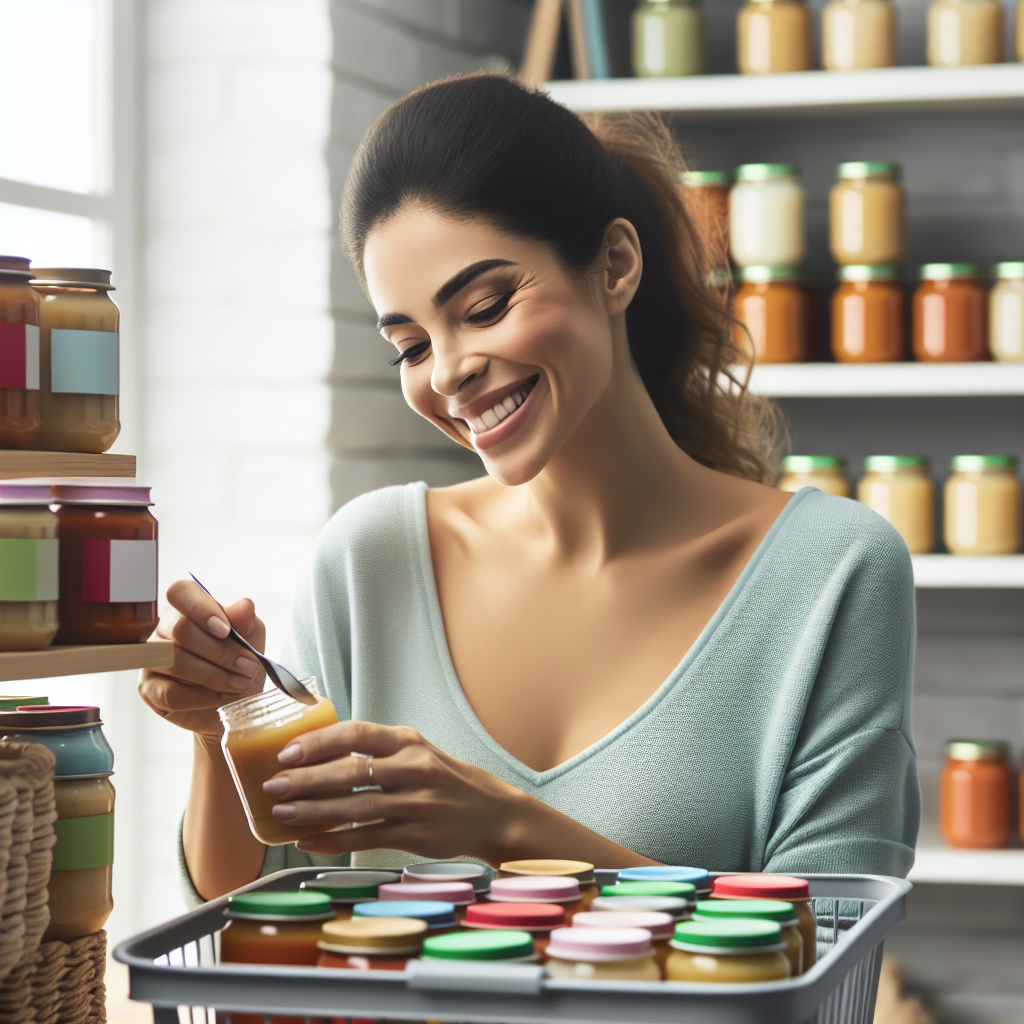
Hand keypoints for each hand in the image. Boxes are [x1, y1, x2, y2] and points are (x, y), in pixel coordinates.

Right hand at [139, 579, 266, 739]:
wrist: (235, 703)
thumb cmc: (240, 664)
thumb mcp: (252, 640)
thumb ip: (247, 622)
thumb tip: (245, 606)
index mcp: (187, 608)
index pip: (180, 592)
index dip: (201, 609)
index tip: (226, 630)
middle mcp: (163, 629)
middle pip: (180, 629)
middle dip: (220, 651)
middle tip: (247, 666)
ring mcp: (151, 658)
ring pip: (175, 661)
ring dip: (215, 675)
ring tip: (239, 683)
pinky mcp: (148, 688)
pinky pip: (170, 693)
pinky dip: (202, 697)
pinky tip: (219, 697)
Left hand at [260, 721, 531, 864]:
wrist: (489, 811)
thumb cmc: (440, 777)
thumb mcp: (415, 751)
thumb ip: (376, 750)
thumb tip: (315, 754)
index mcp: (408, 741)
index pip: (357, 734)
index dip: (319, 743)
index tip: (287, 752)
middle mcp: (414, 768)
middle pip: (352, 772)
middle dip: (307, 779)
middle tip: (274, 785)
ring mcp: (417, 803)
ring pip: (356, 807)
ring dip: (314, 811)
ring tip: (282, 814)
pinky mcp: (416, 835)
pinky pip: (367, 837)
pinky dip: (334, 840)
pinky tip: (308, 841)